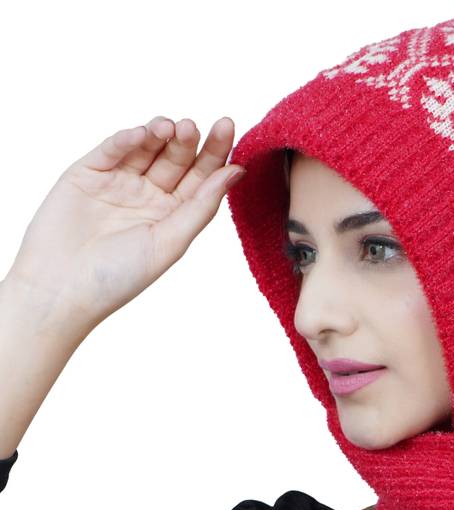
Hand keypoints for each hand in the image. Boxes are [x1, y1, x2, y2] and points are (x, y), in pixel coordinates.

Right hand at [5, 115, 244, 329]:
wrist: (62, 287)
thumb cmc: (121, 276)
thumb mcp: (171, 241)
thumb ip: (202, 206)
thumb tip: (237, 172)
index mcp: (175, 214)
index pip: (202, 177)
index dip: (215, 152)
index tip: (226, 126)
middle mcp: (150, 195)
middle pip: (177, 158)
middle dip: (187, 140)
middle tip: (193, 126)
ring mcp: (119, 181)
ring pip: (146, 148)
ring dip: (159, 133)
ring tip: (171, 128)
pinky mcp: (88, 173)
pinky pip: (111, 150)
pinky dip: (126, 140)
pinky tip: (142, 134)